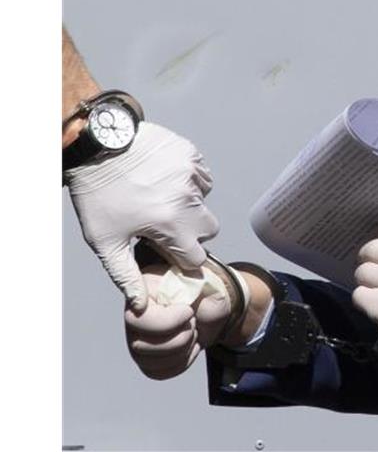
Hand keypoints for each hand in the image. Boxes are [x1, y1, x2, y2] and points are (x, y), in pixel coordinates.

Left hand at [65, 122, 219, 312]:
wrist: (96, 145)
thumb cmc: (98, 195)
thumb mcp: (105, 241)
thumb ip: (126, 275)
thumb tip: (142, 306)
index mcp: (171, 224)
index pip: (196, 257)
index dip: (179, 257)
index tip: (161, 249)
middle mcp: (189, 199)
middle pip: (208, 230)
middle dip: (190, 231)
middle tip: (161, 223)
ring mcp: (192, 174)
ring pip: (204, 202)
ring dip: (189, 204)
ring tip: (157, 197)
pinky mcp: (192, 154)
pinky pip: (201, 176)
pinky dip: (188, 181)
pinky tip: (162, 178)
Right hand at [125, 264, 232, 379]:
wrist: (208, 309)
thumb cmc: (203, 291)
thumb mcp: (201, 279)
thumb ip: (191, 274)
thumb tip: (187, 269)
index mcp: (143, 292)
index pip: (138, 317)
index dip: (167, 322)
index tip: (189, 311)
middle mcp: (132, 318)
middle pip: (141, 346)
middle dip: (181, 336)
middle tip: (193, 320)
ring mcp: (136, 340)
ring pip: (149, 362)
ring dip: (182, 349)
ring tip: (191, 332)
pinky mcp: (145, 358)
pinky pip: (157, 373)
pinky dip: (181, 363)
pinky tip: (190, 347)